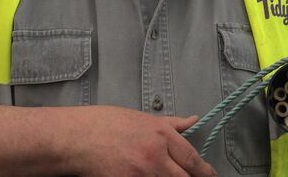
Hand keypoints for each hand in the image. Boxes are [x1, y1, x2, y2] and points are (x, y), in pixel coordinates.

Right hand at [70, 106, 216, 176]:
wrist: (76, 138)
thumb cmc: (105, 124)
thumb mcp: (141, 118)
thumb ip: (171, 124)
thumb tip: (194, 120)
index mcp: (161, 134)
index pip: (192, 159)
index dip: (205, 172)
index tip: (211, 176)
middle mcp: (156, 154)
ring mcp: (143, 173)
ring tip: (164, 176)